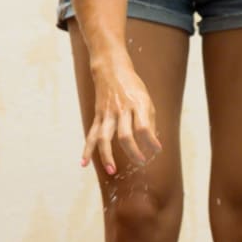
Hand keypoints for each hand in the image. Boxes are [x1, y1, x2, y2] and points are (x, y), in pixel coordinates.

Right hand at [82, 60, 160, 174]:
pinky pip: (91, 134)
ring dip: (107, 155)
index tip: (157, 151)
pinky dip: (87, 149)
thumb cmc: (134, 88)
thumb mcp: (147, 101)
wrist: (111, 70)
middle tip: (141, 162)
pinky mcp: (98, 116)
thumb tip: (154, 148)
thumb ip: (150, 123)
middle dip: (133, 152)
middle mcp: (121, 110)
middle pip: (125, 135)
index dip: (151, 141)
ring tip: (112, 171)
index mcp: (138, 105)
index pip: (144, 127)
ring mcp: (107, 113)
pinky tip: (84, 163)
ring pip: (104, 137)